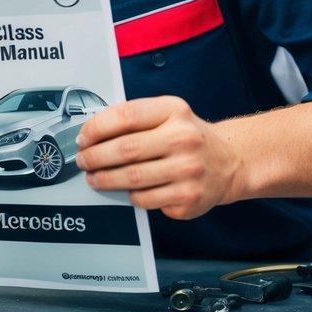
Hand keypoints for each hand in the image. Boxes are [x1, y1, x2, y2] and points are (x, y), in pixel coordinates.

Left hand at [74, 96, 243, 219]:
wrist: (228, 162)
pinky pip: (145, 200)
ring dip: (104, 179)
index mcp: (174, 112)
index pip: (126, 116)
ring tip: (93, 177)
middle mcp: (184, 139)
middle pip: (124, 150)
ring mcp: (188, 171)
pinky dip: (130, 196)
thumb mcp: (168, 114)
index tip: (83, 137)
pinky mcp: (188, 198)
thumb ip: (134, 117)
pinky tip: (126, 190)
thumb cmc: (187, 137)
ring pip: (131, 179)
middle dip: (94, 157)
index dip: (96, 128)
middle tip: (82, 161)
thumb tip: (92, 132)